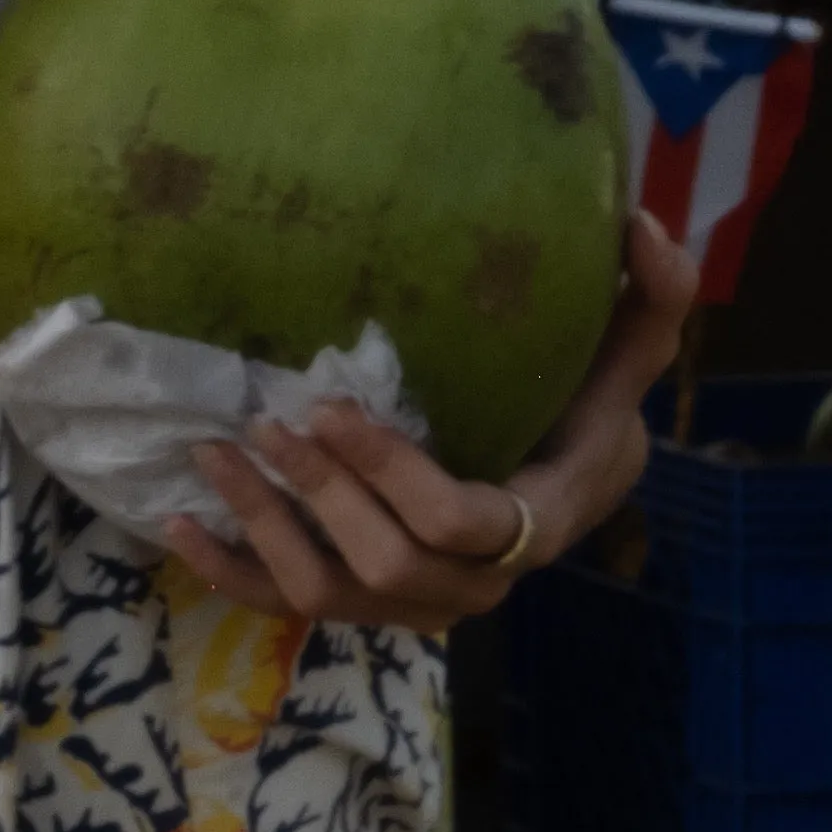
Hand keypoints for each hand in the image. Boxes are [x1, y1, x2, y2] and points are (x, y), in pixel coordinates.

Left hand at [166, 209, 699, 631]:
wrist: (565, 486)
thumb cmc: (584, 410)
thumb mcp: (627, 357)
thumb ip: (652, 299)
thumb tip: (647, 223)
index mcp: (533, 523)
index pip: (457, 521)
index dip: (390, 471)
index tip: (333, 402)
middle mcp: (474, 586)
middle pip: (384, 565)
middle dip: (319, 496)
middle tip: (266, 420)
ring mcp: (415, 605)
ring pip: (327, 593)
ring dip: (264, 529)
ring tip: (212, 454)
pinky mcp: (368, 608)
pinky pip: (287, 608)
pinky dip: (229, 572)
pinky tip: (180, 524)